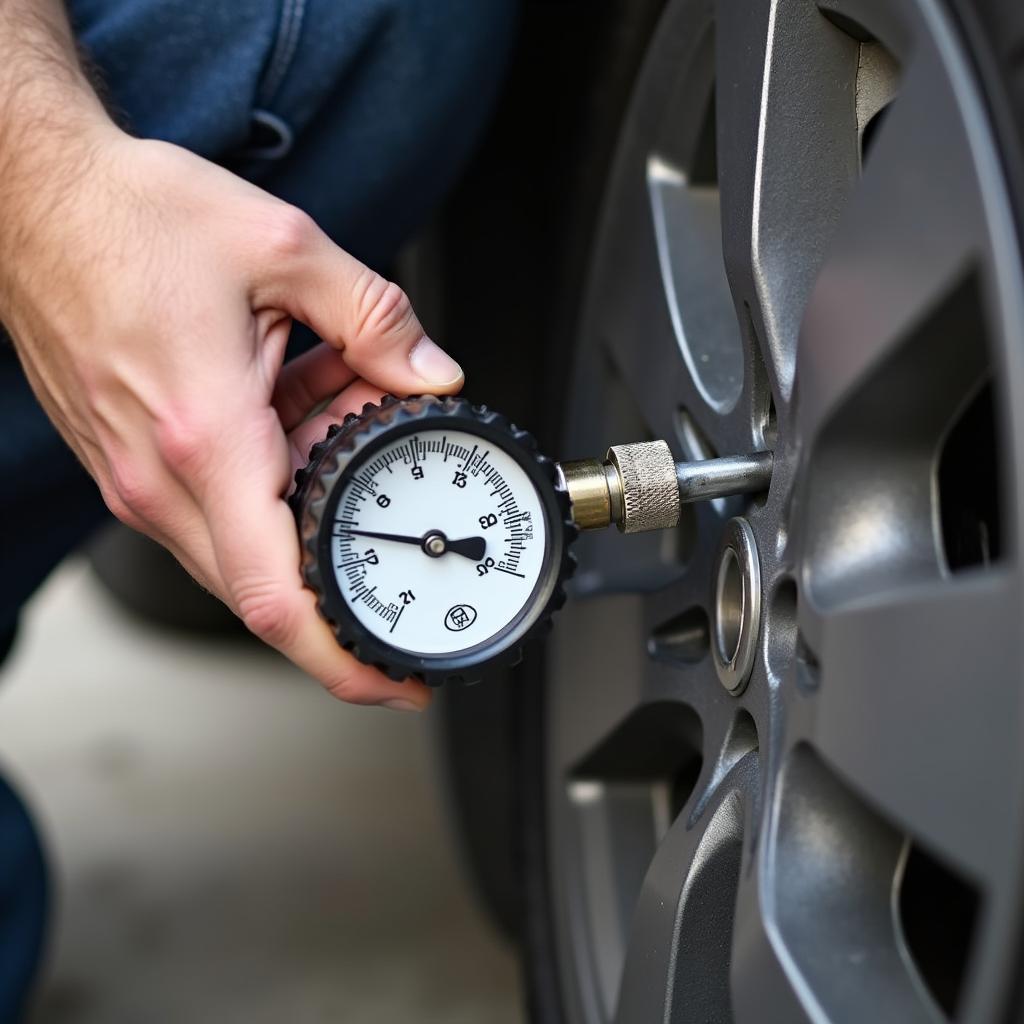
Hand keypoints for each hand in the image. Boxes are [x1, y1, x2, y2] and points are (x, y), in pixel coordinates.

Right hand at [0, 127, 463, 710]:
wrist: (34, 200)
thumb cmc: (133, 220)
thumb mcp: (283, 248)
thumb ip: (374, 318)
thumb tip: (431, 373)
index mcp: (207, 437)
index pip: (278, 597)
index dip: (342, 660)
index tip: (396, 682)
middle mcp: (161, 479)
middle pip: (267, 593)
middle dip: (345, 591)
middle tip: (406, 551)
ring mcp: (136, 479)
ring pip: (246, 551)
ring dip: (312, 520)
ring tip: (349, 436)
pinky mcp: (130, 466)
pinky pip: (215, 515)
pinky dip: (273, 490)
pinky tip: (299, 416)